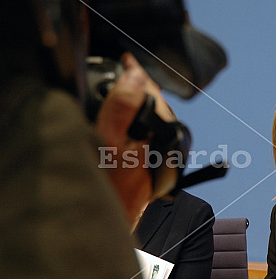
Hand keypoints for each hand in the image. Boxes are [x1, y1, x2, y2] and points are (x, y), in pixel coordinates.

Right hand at [95, 52, 170, 227]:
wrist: (112, 220)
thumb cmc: (108, 187)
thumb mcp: (108, 141)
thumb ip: (122, 106)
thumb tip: (135, 76)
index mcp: (158, 134)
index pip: (151, 92)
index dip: (136, 72)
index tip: (126, 58)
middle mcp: (164, 144)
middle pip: (153, 104)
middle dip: (138, 86)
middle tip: (122, 70)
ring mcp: (160, 155)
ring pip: (151, 119)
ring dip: (137, 104)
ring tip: (122, 89)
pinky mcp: (153, 165)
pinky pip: (146, 134)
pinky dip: (136, 122)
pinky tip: (124, 121)